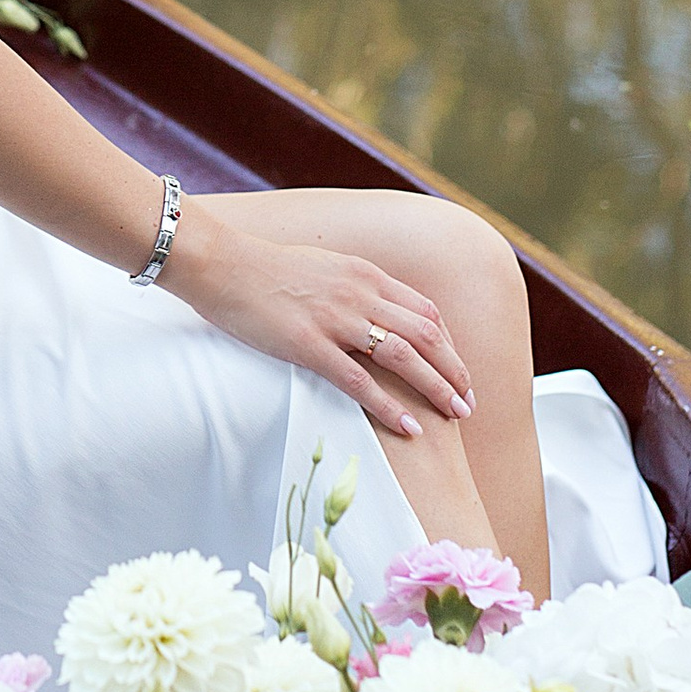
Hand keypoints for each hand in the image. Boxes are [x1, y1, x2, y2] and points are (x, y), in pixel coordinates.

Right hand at [160, 198, 471, 436]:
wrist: (222, 264)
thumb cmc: (265, 269)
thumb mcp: (324, 267)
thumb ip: (353, 287)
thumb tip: (374, 310)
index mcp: (364, 275)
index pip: (425, 311)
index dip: (449, 344)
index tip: (457, 370)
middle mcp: (359, 294)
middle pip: (426, 335)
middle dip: (454, 370)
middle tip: (468, 402)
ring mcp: (335, 319)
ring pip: (404, 357)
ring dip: (436, 388)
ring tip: (454, 415)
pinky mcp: (308, 345)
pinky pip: (360, 381)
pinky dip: (390, 406)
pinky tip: (408, 427)